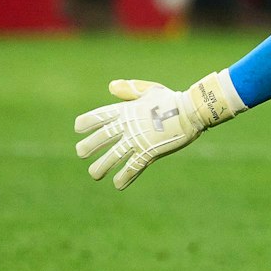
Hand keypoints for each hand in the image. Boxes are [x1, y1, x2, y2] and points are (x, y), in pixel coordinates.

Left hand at [74, 75, 232, 190]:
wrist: (191, 110)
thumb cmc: (170, 99)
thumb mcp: (148, 90)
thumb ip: (129, 90)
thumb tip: (111, 87)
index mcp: (125, 110)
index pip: (97, 117)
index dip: (85, 124)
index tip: (79, 129)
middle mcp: (127, 126)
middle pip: (99, 139)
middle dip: (87, 148)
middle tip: (82, 153)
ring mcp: (137, 140)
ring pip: (111, 158)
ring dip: (100, 168)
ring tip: (95, 174)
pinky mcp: (148, 153)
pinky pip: (131, 169)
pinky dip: (123, 178)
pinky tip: (117, 184)